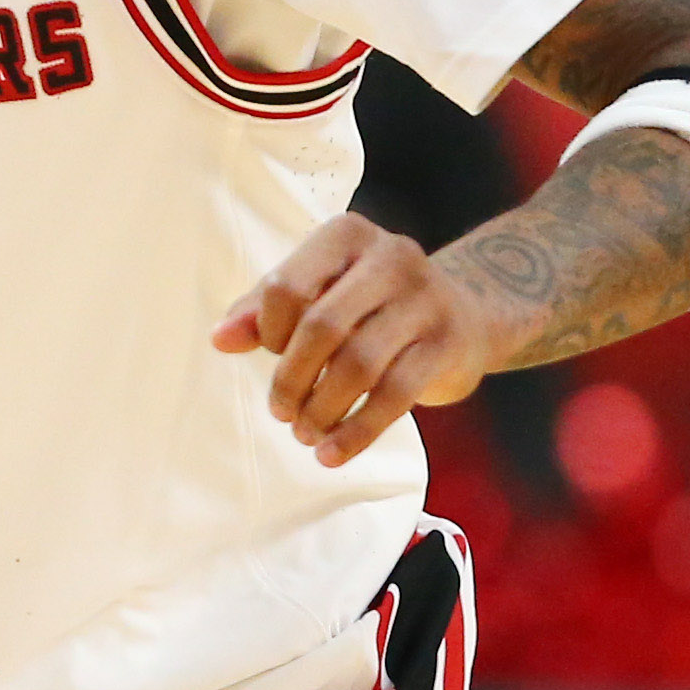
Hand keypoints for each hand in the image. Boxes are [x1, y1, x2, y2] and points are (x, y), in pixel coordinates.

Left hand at [217, 214, 493, 465]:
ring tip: (304, 433)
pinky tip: (332, 453)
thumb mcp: (321, 292)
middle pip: (322, 326)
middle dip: (291, 379)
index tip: (271, 356)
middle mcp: (391, 256)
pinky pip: (394, 395)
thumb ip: (265, 310)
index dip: (267, 332)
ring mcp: (425, 299)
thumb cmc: (372, 305)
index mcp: (347, 235)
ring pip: (358, 364)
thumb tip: (221, 339)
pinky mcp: (448, 343)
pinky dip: (356, 432)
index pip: (288, 287)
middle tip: (281, 411)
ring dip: (321, 410)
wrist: (469, 315)